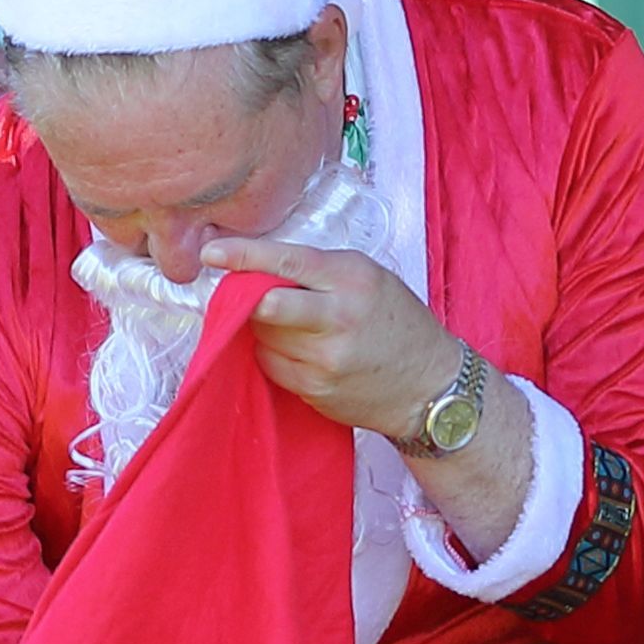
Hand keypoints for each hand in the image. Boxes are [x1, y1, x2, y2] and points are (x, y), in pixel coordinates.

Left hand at [199, 235, 460, 439]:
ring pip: (263, 338)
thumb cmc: (398, 324)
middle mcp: (338, 319)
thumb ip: (320, 273)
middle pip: (266, 306)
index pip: (287, 263)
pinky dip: (272, 354)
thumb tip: (260, 272)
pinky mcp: (316, 390)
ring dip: (260, 329)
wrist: (430, 386)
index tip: (213, 253)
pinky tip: (293, 350)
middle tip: (246, 296)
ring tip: (284, 325)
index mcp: (352, 280)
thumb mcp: (370, 279)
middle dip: (249, 300)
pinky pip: (272, 367)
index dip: (244, 256)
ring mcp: (325, 360)